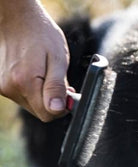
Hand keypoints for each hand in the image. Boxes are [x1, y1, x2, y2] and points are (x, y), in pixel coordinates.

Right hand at [0, 0, 69, 121]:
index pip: (48, 114)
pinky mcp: (0, 84)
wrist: (17, 19)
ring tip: (45, 71)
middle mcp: (10, 88)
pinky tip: (35, 71)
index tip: (69, 91)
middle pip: (39, 111)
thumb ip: (57, 86)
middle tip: (58, 79)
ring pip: (31, 104)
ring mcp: (2, 87)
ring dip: (42, 93)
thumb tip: (58, 109)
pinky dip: (32, 88)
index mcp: (25, 83)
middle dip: (53, 99)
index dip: (63, 106)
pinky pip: (22, 95)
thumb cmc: (41, 35)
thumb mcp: (58, 59)